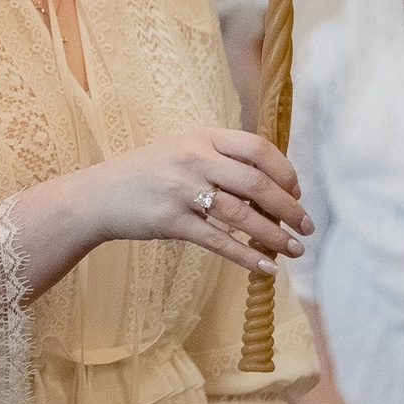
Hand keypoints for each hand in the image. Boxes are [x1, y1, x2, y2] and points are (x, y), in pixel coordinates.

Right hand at [72, 126, 311, 275]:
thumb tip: (272, 185)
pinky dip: (247, 256)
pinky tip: (266, 267)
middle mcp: (194, 159)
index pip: (258, 148)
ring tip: (295, 249)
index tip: (297, 192)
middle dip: (289, 208)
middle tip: (307, 226)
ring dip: (275, 235)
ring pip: (242, 215)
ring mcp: (181, 190)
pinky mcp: (171, 221)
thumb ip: (220, 158)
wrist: (97, 196)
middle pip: (257, 183)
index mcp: (201, 137)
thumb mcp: (181, 150)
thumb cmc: (145, 174)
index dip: (285, 172)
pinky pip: (219, 242)